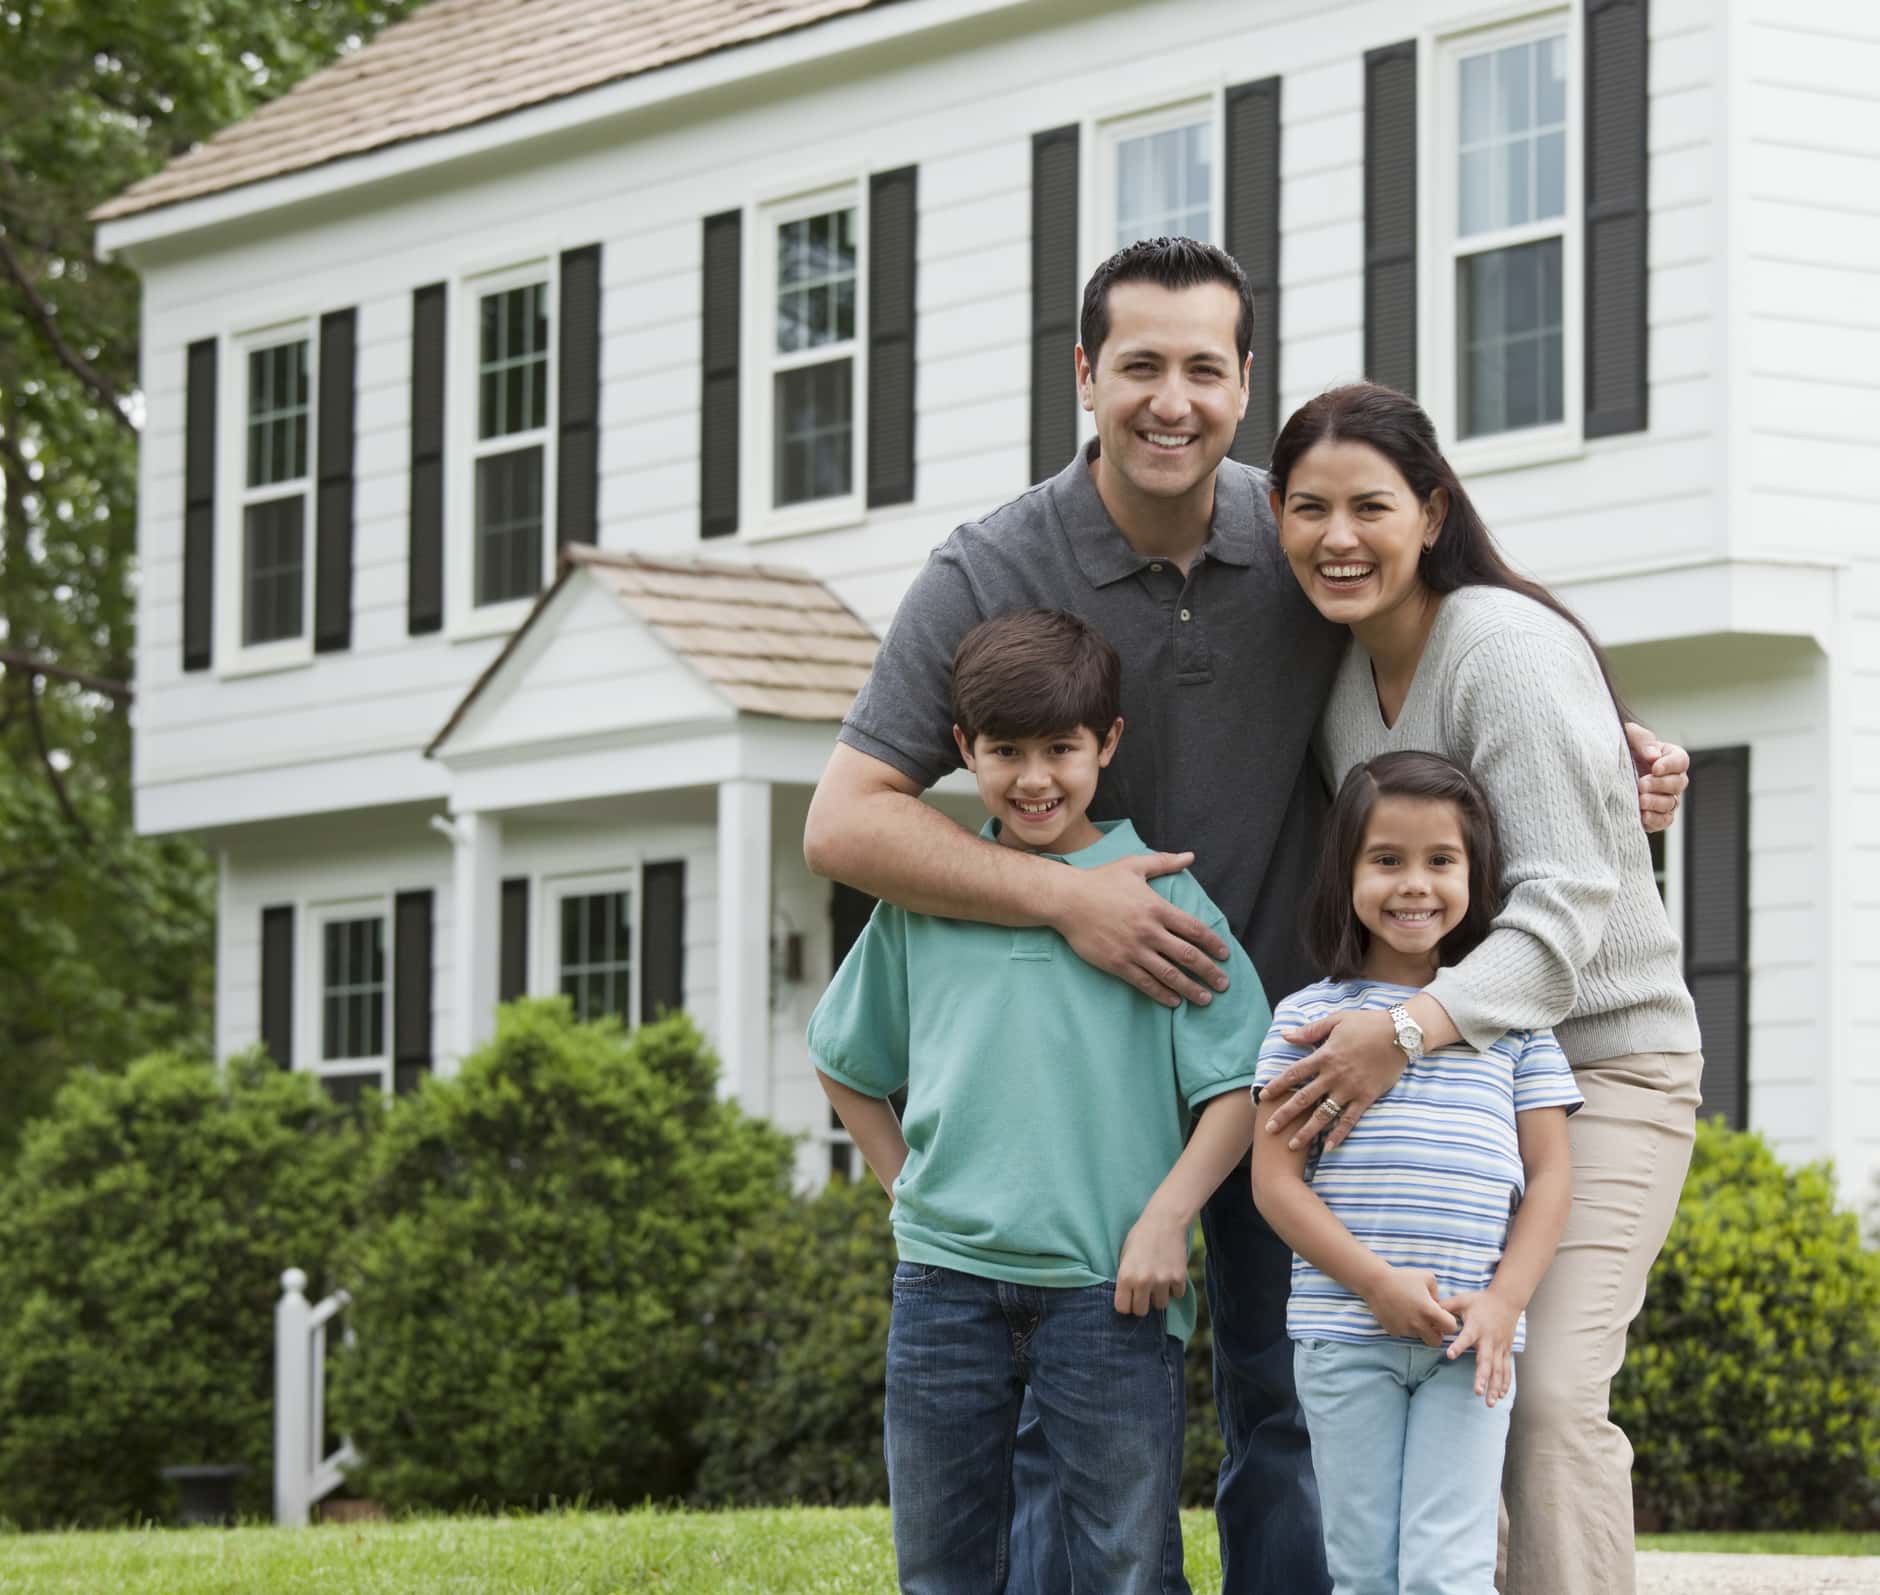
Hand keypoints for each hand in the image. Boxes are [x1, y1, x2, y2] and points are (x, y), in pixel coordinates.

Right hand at [1055, 854, 1229, 1008]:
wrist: (1067, 899)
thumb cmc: (1101, 880)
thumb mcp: (1134, 865)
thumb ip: (1165, 862)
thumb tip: (1190, 856)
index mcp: (1157, 908)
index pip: (1195, 930)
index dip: (1214, 944)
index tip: (1225, 954)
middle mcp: (1150, 931)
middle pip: (1188, 956)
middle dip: (1210, 972)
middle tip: (1223, 984)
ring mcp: (1134, 949)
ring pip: (1170, 974)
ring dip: (1191, 988)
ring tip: (1205, 999)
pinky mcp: (1118, 963)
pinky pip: (1145, 983)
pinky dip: (1162, 994)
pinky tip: (1174, 1002)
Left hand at [1115, 1211, 1191, 1316]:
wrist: (1164, 1221)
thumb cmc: (1140, 1236)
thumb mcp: (1124, 1256)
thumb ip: (1125, 1278)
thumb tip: (1127, 1298)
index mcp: (1126, 1276)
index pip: (1123, 1309)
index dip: (1125, 1305)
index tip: (1128, 1299)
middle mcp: (1144, 1282)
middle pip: (1141, 1312)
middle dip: (1141, 1304)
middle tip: (1143, 1293)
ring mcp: (1163, 1281)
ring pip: (1160, 1305)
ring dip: (1159, 1296)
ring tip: (1157, 1281)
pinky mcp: (1179, 1277)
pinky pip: (1177, 1295)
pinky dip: (1174, 1288)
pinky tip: (1169, 1274)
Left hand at [1262, 1008, 1404, 1149]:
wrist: (1400, 1034)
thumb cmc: (1367, 1024)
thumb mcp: (1336, 1021)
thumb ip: (1310, 1031)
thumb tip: (1285, 1034)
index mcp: (1324, 1056)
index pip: (1293, 1074)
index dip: (1276, 1086)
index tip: (1262, 1098)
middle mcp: (1333, 1075)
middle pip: (1303, 1099)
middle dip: (1284, 1115)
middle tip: (1269, 1130)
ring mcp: (1350, 1089)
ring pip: (1323, 1114)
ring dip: (1307, 1131)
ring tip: (1292, 1145)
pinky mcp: (1366, 1097)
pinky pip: (1350, 1119)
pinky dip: (1339, 1134)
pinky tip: (1328, 1147)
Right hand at [1363, 1265, 1457, 1346]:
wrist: (1376, 1282)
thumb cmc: (1402, 1277)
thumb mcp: (1427, 1277)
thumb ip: (1437, 1292)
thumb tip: (1438, 1304)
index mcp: (1429, 1311)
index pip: (1451, 1328)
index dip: (1449, 1322)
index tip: (1442, 1315)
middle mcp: (1418, 1324)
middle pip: (1436, 1342)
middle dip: (1437, 1334)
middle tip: (1431, 1322)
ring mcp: (1405, 1329)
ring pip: (1420, 1337)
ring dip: (1420, 1329)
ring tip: (1411, 1312)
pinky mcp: (1394, 1331)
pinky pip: (1405, 1334)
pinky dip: (1406, 1327)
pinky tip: (1400, 1313)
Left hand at [1438, 1288, 1519, 1405]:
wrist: (1507, 1300)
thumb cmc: (1481, 1301)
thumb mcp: (1462, 1300)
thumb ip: (1446, 1306)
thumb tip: (1428, 1309)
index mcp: (1476, 1327)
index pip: (1466, 1337)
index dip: (1458, 1346)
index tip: (1449, 1355)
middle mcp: (1489, 1339)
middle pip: (1486, 1360)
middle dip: (1482, 1377)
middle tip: (1478, 1392)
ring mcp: (1499, 1347)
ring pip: (1498, 1370)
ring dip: (1494, 1386)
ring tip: (1489, 1402)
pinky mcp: (1506, 1350)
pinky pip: (1506, 1369)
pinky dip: (1505, 1382)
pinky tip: (1501, 1396)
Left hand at [1625, 721, 1688, 833]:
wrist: (1602, 771)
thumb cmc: (1617, 749)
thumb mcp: (1627, 736)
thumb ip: (1642, 740)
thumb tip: (1653, 756)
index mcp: (1668, 757)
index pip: (1681, 761)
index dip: (1670, 765)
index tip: (1654, 768)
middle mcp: (1671, 778)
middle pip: (1678, 783)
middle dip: (1660, 785)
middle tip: (1641, 785)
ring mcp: (1665, 798)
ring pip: (1671, 803)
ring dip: (1656, 802)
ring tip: (1639, 800)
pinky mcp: (1656, 815)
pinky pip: (1664, 821)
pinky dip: (1655, 819)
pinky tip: (1642, 816)